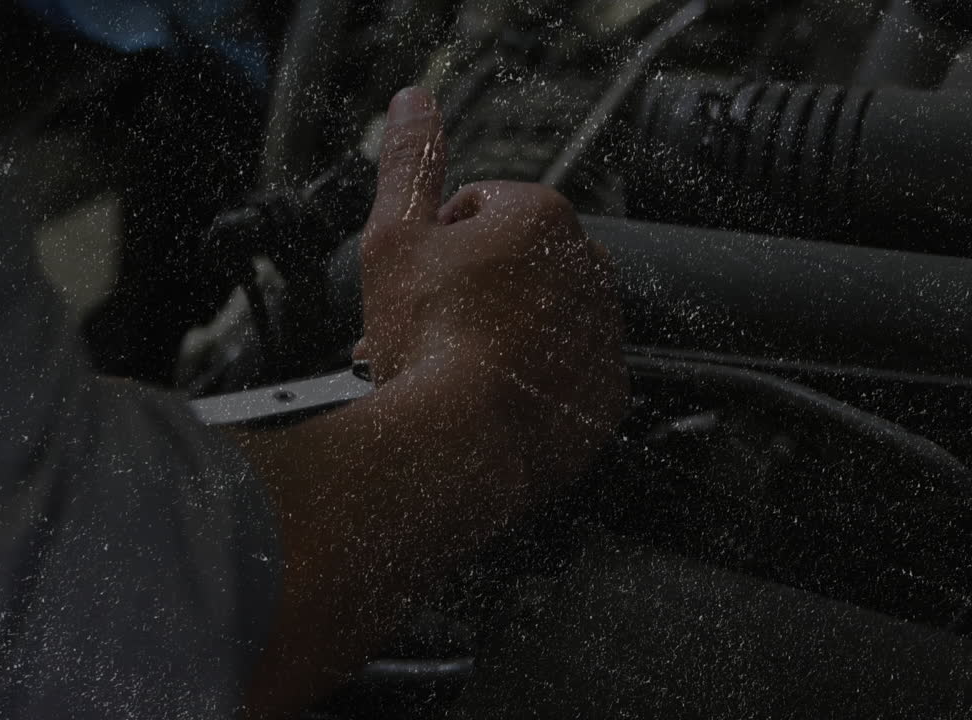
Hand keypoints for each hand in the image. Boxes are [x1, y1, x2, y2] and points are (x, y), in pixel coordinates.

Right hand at [240, 87, 627, 718]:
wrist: (458, 445)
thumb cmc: (425, 338)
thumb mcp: (394, 238)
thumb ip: (410, 163)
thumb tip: (413, 102)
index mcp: (541, 216)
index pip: (479, 208)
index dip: (434, 243)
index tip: (412, 284)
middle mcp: (588, 268)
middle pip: (511, 267)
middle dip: (466, 293)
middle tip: (419, 333)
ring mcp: (602, 336)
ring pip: (536, 323)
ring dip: (494, 337)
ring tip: (445, 374)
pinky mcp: (604, 398)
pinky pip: (562, 379)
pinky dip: (527, 386)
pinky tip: (483, 402)